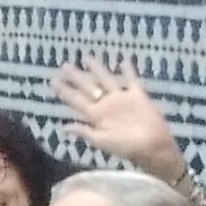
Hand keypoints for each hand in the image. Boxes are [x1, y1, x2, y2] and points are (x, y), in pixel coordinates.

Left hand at [55, 57, 187, 184]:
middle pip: (88, 87)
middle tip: (64, 65)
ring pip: (106, 80)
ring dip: (97, 69)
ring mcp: (121, 99)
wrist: (152, 147)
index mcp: (96, 116)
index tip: (52, 80)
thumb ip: (84, 132)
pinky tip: (124, 61)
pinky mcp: (138, 96)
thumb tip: (63, 127)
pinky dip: (129, 71)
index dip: (65, 90)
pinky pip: (132, 81)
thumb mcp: (102, 141)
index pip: (76, 100)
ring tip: (87, 57)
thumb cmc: (126, 147)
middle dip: (76, 77)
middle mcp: (106, 105)